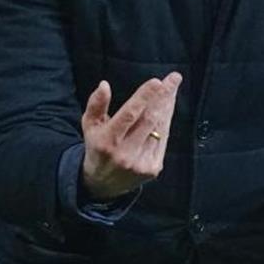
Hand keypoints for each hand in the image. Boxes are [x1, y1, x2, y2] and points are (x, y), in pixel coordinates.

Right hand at [80, 72, 181, 200]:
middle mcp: (125, 153)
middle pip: (150, 119)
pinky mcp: (152, 169)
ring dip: (168, 106)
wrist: (102, 185)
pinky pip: (163, 139)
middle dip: (164, 96)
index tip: (158, 81)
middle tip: (174, 78)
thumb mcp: (89, 126)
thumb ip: (95, 105)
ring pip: (160, 128)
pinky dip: (166, 122)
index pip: (129, 115)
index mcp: (107, 141)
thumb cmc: (97, 148)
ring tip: (172, 88)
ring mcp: (140, 162)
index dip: (144, 97)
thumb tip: (104, 85)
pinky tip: (168, 108)